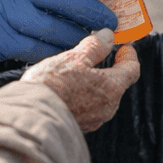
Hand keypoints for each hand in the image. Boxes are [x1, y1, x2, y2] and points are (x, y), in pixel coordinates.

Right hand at [22, 29, 140, 131]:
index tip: (125, 48)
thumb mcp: (74, 57)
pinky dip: (81, 97)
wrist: (29, 116)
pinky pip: (86, 108)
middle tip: (96, 57)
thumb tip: (107, 36)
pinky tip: (66, 90)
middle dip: (109, 70)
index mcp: (112, 88)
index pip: (132, 70)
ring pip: (100, 97)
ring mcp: (93, 120)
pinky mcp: (79, 126)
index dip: (129, 56)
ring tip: (75, 73)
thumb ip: (95, 46)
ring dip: (93, 84)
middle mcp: (107, 107)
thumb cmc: (52, 86)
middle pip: (116, 84)